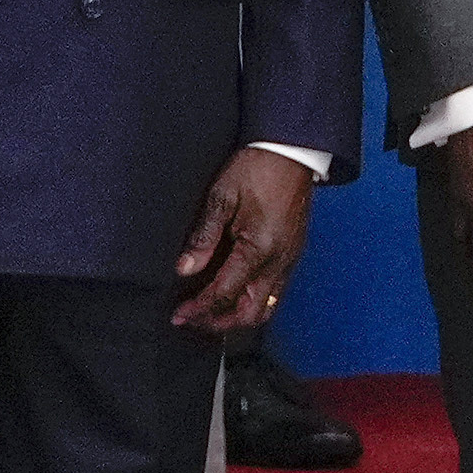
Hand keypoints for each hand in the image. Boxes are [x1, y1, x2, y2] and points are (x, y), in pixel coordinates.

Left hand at [168, 143, 317, 331]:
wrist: (293, 150)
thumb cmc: (258, 168)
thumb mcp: (222, 197)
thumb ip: (203, 237)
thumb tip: (184, 269)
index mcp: (260, 249)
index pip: (225, 294)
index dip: (199, 309)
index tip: (178, 315)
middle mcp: (280, 261)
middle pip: (250, 314)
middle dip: (220, 322)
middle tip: (193, 319)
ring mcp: (290, 259)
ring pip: (266, 307)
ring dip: (237, 315)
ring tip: (211, 311)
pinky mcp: (293, 253)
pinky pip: (275, 291)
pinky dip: (252, 300)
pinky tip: (234, 291)